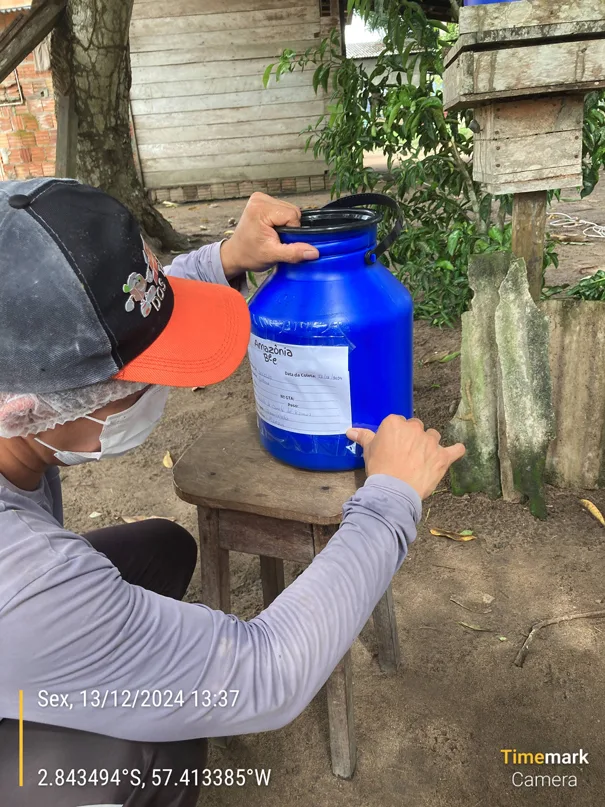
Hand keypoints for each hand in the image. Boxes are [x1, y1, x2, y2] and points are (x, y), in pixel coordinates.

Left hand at [220, 192, 319, 277]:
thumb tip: (313, 252)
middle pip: (292, 210)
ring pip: (290, 209)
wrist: (236, 254)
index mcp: (260, 209)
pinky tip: (272, 228)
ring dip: (286, 224)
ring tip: (273, 234)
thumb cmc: (250, 254)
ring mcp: (260, 198)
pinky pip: (283, 208)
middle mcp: (260, 199)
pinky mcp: (262, 200)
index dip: (292, 231)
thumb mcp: (273, 256)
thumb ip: (293, 252)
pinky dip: (282, 220)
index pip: (292, 215)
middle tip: (276, 238)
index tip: (280, 240)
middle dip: (289, 227)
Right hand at [347, 415, 465, 499]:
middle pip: (417, 428)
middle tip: (407, 454)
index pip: (399, 423)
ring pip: (433, 436)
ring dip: (430, 445)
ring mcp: (430, 442)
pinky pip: (455, 449)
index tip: (394, 446)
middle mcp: (414, 428)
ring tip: (423, 459)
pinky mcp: (442, 456)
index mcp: (395, 423)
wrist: (393, 490)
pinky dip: (455, 451)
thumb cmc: (379, 469)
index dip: (397, 435)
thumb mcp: (369, 451)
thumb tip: (350, 431)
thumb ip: (363, 437)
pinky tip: (454, 451)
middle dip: (413, 439)